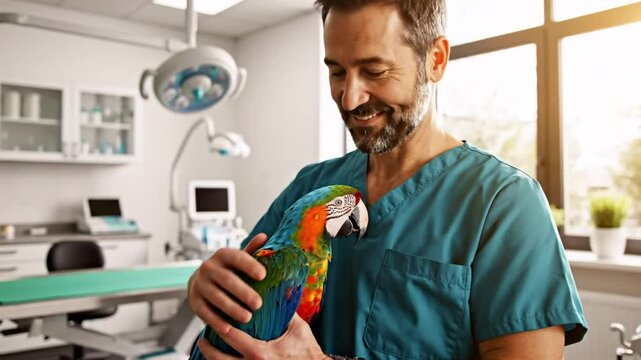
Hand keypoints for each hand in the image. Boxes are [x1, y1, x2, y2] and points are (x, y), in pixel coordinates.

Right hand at [188, 233, 267, 334]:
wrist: (201, 281)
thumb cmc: (228, 270)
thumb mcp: (239, 259)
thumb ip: (252, 250)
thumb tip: (263, 236)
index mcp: (223, 255)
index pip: (237, 257)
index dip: (249, 265)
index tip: (263, 275)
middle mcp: (209, 267)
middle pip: (227, 280)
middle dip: (243, 292)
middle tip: (258, 304)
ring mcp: (200, 284)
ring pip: (216, 297)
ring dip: (232, 309)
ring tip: (247, 318)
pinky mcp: (194, 301)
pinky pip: (205, 312)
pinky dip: (217, 322)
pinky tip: (229, 329)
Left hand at [197, 313, 327, 359]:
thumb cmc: (307, 350)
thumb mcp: (297, 327)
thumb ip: (285, 309)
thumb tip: (279, 287)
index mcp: (261, 353)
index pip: (232, 338)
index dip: (219, 327)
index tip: (212, 318)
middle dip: (208, 349)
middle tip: (201, 339)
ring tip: (208, 350)